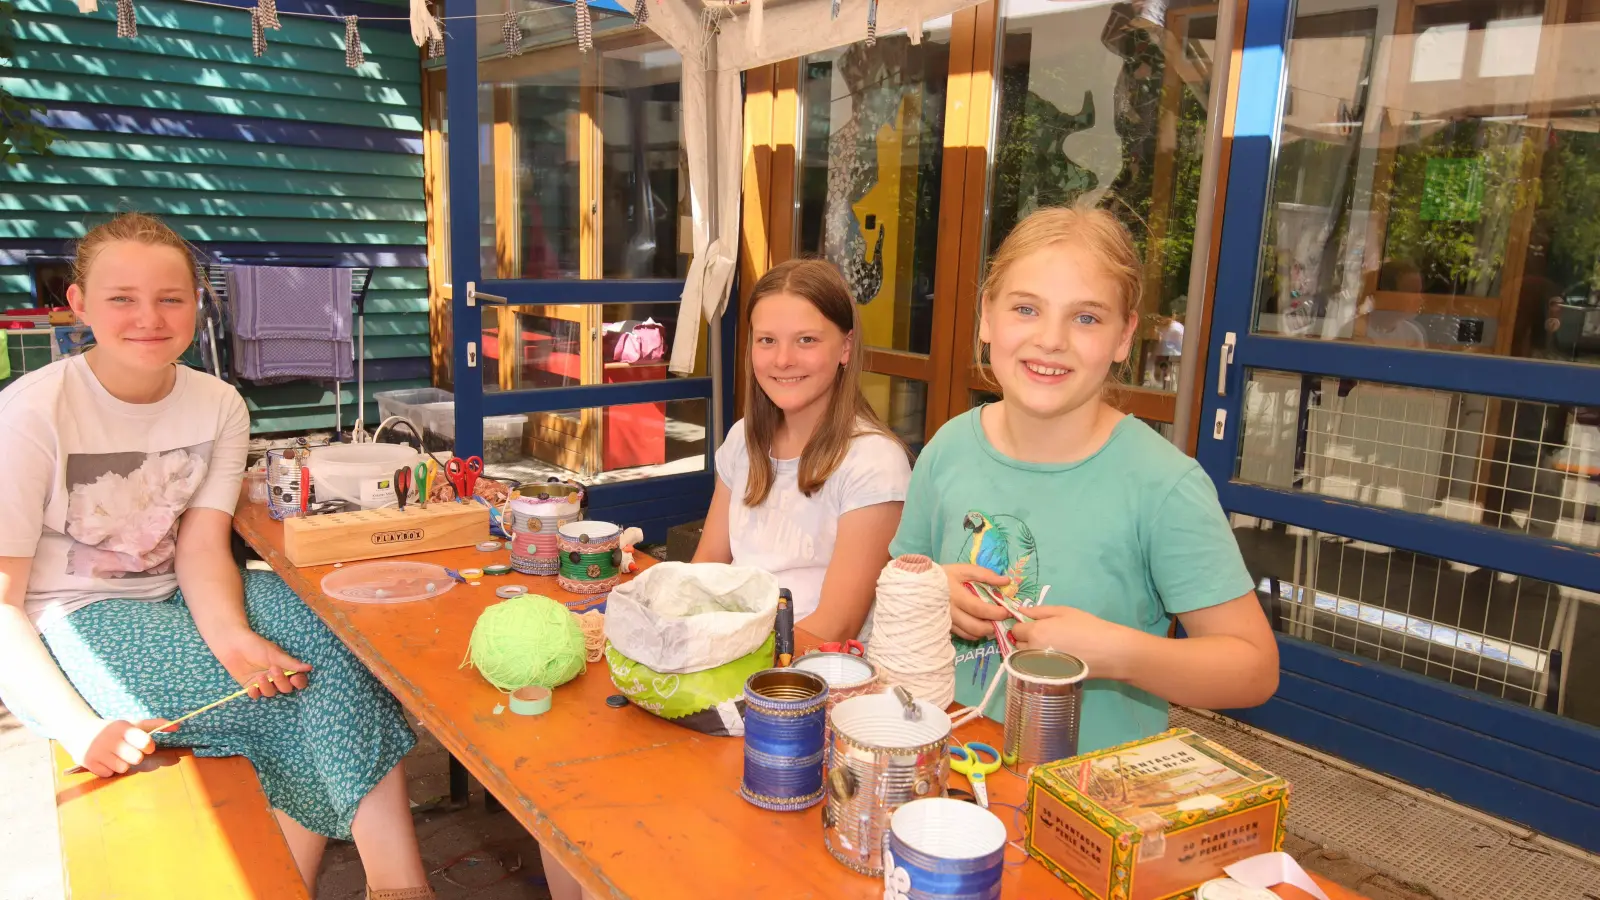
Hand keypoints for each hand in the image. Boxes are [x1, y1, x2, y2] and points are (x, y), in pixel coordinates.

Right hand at [63, 717, 174, 777]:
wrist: (80, 730)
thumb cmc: (113, 729)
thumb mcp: (132, 724)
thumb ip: (155, 725)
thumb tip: (178, 726)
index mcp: (123, 728)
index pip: (145, 742)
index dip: (149, 747)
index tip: (147, 746)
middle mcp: (110, 739)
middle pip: (136, 759)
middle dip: (135, 757)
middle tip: (127, 751)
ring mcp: (97, 751)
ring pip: (123, 768)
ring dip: (121, 764)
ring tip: (114, 755)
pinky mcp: (88, 763)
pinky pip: (109, 774)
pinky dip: (108, 769)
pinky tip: (104, 760)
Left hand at [204, 625, 310, 698]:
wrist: (233, 645)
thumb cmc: (256, 645)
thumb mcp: (274, 654)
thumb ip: (291, 663)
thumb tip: (309, 668)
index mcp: (285, 668)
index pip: (298, 680)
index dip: (299, 682)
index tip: (295, 678)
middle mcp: (276, 677)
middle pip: (285, 688)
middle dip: (281, 682)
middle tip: (274, 670)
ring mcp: (263, 682)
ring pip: (271, 693)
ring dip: (267, 687)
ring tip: (260, 676)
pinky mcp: (250, 686)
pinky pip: (256, 695)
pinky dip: (255, 693)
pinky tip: (252, 688)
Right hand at [943, 564, 1013, 640]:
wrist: (919, 585)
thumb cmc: (943, 575)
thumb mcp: (963, 569)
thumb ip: (985, 575)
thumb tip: (1006, 581)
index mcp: (956, 596)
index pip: (979, 609)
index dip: (995, 612)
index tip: (1007, 611)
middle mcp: (951, 612)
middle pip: (976, 627)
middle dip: (993, 626)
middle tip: (1002, 620)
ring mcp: (947, 622)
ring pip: (970, 634)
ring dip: (985, 631)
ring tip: (992, 622)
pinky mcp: (945, 628)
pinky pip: (963, 635)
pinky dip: (975, 633)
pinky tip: (979, 624)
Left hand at [1009, 606, 1136, 678]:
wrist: (1109, 652)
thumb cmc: (1088, 627)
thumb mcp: (1063, 611)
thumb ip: (1038, 611)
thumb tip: (1021, 612)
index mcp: (1035, 632)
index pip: (1015, 630)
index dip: (1023, 626)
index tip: (1034, 626)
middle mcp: (1032, 652)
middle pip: (1018, 645)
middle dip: (1026, 640)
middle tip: (1045, 637)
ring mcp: (1039, 668)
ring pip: (1024, 659)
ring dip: (1031, 653)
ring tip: (1052, 648)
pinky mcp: (1048, 679)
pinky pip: (1034, 670)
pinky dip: (1039, 665)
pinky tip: (1056, 660)